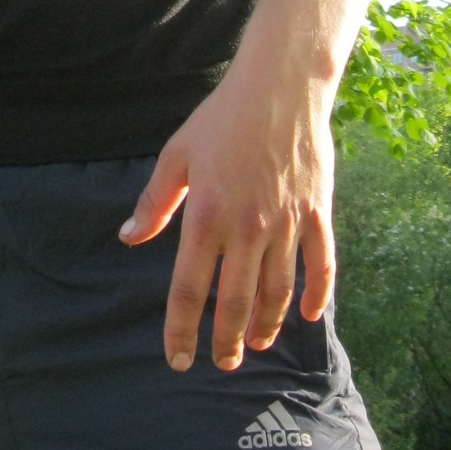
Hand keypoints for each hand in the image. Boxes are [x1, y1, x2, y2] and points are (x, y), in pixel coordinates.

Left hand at [119, 49, 336, 371]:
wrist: (280, 87)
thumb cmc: (222, 118)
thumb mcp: (176, 155)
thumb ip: (154, 203)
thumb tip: (129, 238)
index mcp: (206, 216)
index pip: (190, 290)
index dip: (182, 331)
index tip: (178, 360)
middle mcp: (247, 228)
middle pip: (236, 303)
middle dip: (227, 340)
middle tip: (223, 363)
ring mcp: (287, 223)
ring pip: (278, 292)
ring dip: (267, 325)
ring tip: (257, 344)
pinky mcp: (318, 213)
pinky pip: (321, 266)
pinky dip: (317, 295)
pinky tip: (308, 316)